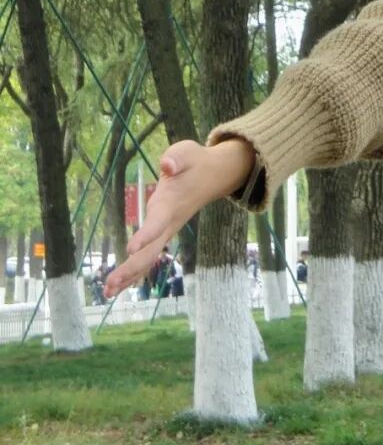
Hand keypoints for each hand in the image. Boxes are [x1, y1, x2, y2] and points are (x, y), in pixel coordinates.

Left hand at [103, 137, 254, 299]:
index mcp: (171, 203)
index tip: (131, 248)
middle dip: (131, 268)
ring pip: (149, 258)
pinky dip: (134, 272)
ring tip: (108, 292)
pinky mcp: (163, 232)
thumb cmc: (195, 161)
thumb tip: (167, 166)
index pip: (158, 222)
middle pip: (151, 251)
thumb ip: (176, 158)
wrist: (213, 175)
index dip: (146, 235)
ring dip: (129, 275)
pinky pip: (148, 256)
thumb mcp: (187, 152)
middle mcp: (169, 222)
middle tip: (110, 284)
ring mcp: (167, 230)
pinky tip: (119, 285)